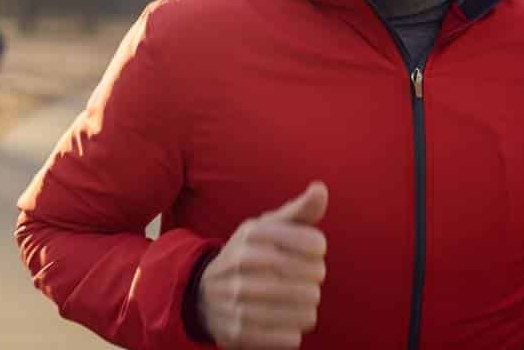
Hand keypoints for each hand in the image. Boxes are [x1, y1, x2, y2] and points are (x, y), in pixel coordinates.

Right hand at [197, 182, 327, 348]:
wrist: (202, 294)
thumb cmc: (250, 255)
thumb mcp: (268, 227)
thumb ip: (299, 210)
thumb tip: (320, 189)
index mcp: (253, 233)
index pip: (314, 243)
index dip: (317, 251)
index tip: (308, 253)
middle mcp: (242, 263)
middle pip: (313, 278)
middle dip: (313, 280)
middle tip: (302, 279)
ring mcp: (237, 299)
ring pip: (305, 309)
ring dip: (306, 307)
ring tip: (295, 301)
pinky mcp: (238, 332)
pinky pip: (289, 338)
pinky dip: (292, 331)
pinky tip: (282, 320)